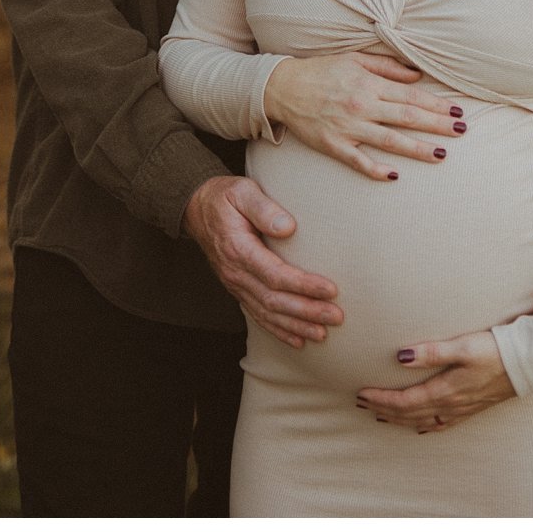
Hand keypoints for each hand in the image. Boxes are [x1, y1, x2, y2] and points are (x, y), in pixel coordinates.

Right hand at [183, 174, 342, 350]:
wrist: (197, 209)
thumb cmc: (224, 197)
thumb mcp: (242, 191)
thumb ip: (263, 208)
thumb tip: (289, 227)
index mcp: (238, 249)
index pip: (275, 274)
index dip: (303, 285)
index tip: (330, 289)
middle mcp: (235, 273)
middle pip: (274, 300)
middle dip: (307, 311)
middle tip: (336, 316)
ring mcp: (235, 284)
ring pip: (267, 313)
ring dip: (296, 325)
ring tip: (322, 334)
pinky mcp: (238, 289)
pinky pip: (258, 315)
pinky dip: (279, 330)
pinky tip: (298, 340)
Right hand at [262, 52, 467, 179]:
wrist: (284, 88)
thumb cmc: (322, 70)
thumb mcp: (354, 59)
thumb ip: (387, 66)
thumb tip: (417, 76)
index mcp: (369, 83)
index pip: (410, 95)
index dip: (435, 104)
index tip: (456, 110)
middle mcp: (362, 105)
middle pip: (407, 117)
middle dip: (436, 125)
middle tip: (461, 131)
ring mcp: (348, 127)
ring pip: (390, 141)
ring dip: (418, 149)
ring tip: (442, 155)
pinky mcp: (334, 145)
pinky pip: (359, 161)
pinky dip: (376, 170)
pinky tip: (395, 176)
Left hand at [356, 331, 514, 433]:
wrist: (526, 364)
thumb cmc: (494, 350)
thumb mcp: (463, 346)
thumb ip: (432, 351)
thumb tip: (400, 357)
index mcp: (445, 390)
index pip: (405, 400)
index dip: (381, 399)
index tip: (361, 393)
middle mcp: (450, 405)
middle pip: (409, 413)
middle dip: (383, 409)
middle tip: (360, 404)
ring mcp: (460, 410)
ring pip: (422, 421)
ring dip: (398, 419)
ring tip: (379, 414)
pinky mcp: (470, 409)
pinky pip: (440, 424)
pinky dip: (423, 426)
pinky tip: (418, 427)